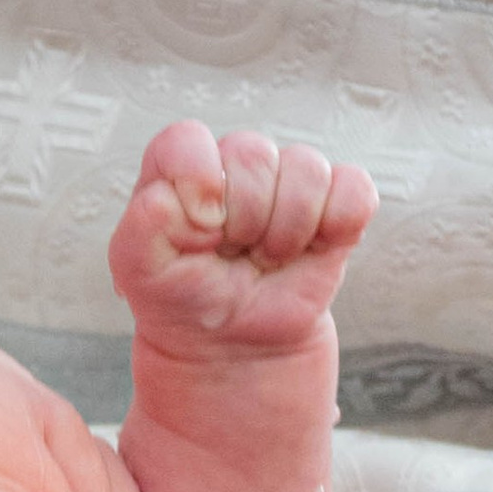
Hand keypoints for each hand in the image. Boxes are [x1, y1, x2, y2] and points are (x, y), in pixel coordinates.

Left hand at [110, 123, 377, 360]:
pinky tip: (309, 253)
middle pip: (253, 154)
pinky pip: (354, 189)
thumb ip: (145, 221)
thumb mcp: (138, 269)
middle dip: (244, 221)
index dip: (197, 182)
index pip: (189, 140)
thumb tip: (197, 192)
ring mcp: (288, 181)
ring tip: (266, 260)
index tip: (200, 232)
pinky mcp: (336, 204)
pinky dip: (337, 225)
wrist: (231, 351)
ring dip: (286, 232)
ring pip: (306, 169)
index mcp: (182, 166)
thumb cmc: (182, 301)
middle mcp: (235, 163)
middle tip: (233, 257)